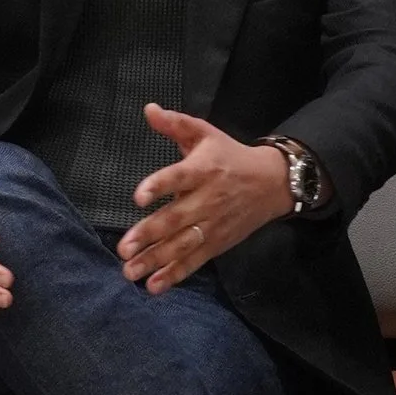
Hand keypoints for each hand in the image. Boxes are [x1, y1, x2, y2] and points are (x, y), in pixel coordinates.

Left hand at [117, 107, 293, 293]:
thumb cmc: (230, 156)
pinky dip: (175, 275)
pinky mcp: (217, 243)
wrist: (272, 183)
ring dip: (155, 260)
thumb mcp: (206, 134)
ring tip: (130, 271)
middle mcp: (207, 199)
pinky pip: (194, 261)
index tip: (138, 197)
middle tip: (123, 248)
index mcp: (203, 170)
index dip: (159, 186)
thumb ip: (176, 124)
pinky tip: (154, 286)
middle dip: (149, 234)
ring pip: (182, 245)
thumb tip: (148, 109)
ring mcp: (213, 225)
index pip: (179, 177)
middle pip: (176, 218)